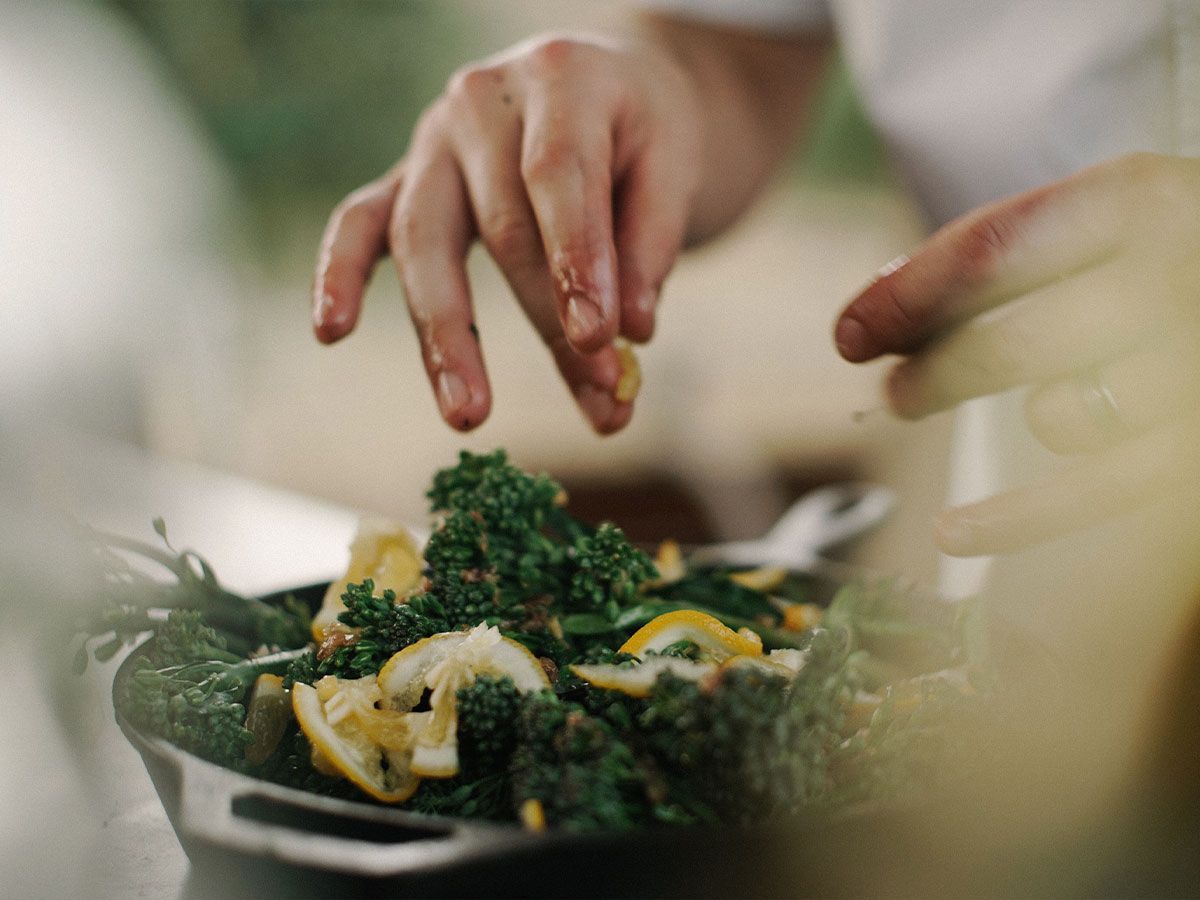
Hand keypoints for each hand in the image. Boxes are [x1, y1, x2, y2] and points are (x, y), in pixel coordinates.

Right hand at [310, 33, 704, 433]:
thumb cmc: (641, 133)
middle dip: (549, 322)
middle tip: (599, 398)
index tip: (601, 340)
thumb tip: (629, 336)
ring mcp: (432, 139)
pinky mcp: (405, 178)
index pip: (558, 176)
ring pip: (424, 239)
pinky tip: (330, 331)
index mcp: (560, 78)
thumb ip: (649, 249)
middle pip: (502, 226)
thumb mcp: (673, 167)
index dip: (577, 262)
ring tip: (467, 414)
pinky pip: (359, 222)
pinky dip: (341, 274)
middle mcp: (482, 103)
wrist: (605, 84)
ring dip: (446, 334)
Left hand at [835, 153, 1199, 555]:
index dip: (904, 298)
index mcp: (1145, 200)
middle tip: (894, 394)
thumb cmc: (1187, 259)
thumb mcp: (1125, 218)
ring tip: (1051, 408)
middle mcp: (1175, 274)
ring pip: (1061, 417)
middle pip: (1008, 342)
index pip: (989, 252)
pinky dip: (1017, 519)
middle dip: (933, 375)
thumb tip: (881, 295)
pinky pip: (1095, 495)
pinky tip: (954, 529)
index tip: (849, 334)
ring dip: (1034, 419)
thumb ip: (1016, 248)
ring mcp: (1193, 366)